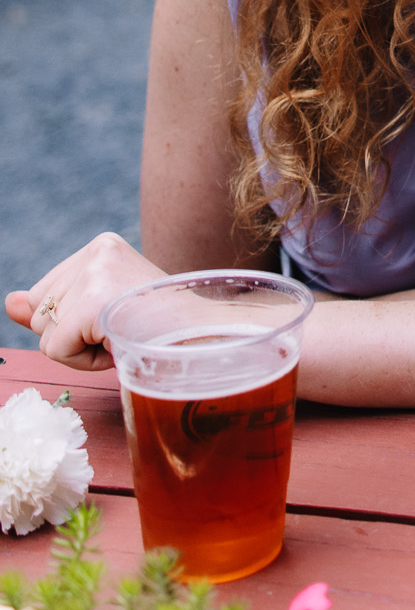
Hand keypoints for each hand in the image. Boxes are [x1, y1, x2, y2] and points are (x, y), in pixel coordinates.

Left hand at [5, 232, 164, 371]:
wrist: (201, 338)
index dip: (73, 321)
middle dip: (73, 335)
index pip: (46, 292)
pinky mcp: (94, 300)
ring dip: (79, 350)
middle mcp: (97, 252)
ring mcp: (96, 274)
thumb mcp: (100, 311)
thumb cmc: (158, 329)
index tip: (115, 319)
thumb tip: (10, 303)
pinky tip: (115, 347)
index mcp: (103, 247)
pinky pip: (55, 348)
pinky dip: (82, 362)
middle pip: (42, 312)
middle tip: (120, 331)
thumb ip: (52, 306)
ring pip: (46, 333)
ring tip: (121, 338)